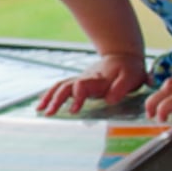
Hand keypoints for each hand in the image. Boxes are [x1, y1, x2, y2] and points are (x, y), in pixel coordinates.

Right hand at [34, 46, 152, 115]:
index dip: (77, 97)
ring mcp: (80, 80)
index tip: (73, 111)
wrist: (122, 56)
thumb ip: (121, 87)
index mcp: (97, 79)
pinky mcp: (78, 83)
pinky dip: (50, 94)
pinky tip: (42, 103)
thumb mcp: (132, 76)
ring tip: (39, 110)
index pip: (82, 86)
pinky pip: (61, 87)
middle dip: (56, 100)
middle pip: (66, 86)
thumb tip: (110, 100)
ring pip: (60, 86)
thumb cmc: (129, 69)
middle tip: (49, 113)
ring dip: (49, 97)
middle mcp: (85, 79)